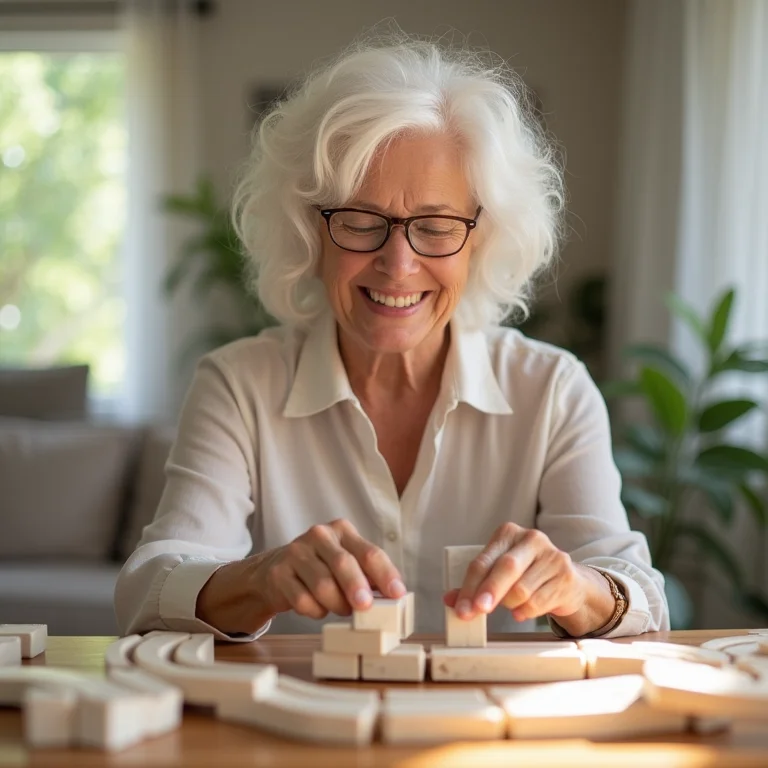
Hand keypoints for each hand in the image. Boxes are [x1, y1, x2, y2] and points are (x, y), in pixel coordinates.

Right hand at [197, 518, 405, 633]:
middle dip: (357, 587)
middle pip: (343, 563)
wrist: (274, 570)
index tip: (397, 594)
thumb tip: (394, 596)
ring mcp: (296, 552)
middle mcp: (319, 535)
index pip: (369, 552)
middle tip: (366, 607)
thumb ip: (368, 574)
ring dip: (337, 605)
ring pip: (323, 586)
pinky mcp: (279, 573)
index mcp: (341, 530)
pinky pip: (303, 601)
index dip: (385, 574)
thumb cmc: (321, 567)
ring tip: (341, 608)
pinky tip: (317, 607)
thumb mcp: (346, 562)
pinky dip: (316, 611)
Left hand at [443, 523, 589, 623]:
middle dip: (489, 592)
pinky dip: (525, 612)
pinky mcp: (565, 576)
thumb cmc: (526, 574)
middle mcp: (531, 539)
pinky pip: (538, 602)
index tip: (462, 608)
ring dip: (510, 605)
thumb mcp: (498, 572)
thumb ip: (475, 585)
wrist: (567, 582)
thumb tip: (450, 600)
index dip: (470, 586)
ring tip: (511, 606)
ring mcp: (551, 556)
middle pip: (505, 568)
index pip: (483, 561)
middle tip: (477, 611)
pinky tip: (522, 611)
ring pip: (521, 589)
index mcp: (508, 533)